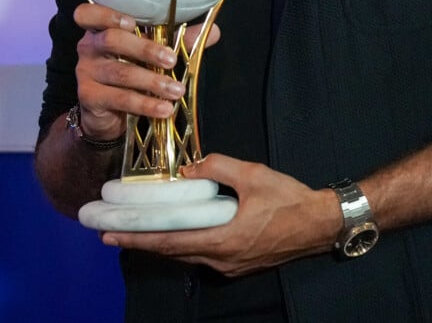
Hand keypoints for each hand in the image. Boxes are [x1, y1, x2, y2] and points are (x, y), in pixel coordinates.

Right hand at [73, 2, 219, 141]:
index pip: (88, 13)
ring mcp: (85, 72)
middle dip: (146, 49)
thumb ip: (179, 40)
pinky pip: (119, 98)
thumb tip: (214, 31)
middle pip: (112, 40)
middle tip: (172, 61)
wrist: (107, 114)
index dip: (106, 14)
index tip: (131, 22)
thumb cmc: (132, 70)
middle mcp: (89, 46)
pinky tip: (164, 109)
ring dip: (152, 82)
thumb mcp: (153, 53)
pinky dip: (145, 104)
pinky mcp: (89, 97)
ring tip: (177, 91)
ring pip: (120, 72)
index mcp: (101, 28)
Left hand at [101, 153, 341, 275]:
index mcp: (222, 240)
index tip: (111, 235)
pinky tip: (175, 233)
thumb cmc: (289, 199)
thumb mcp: (253, 175)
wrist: (320, 224)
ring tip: (136, 233)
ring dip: (160, 244)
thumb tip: (189, 168)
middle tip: (111, 234)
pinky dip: (182, 245)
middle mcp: (221, 260)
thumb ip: (218, 167)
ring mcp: (230, 265)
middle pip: (173, 253)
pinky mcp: (239, 262)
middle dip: (141, 243)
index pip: (170, 242)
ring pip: (187, 256)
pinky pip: (202, 255)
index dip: (138, 238)